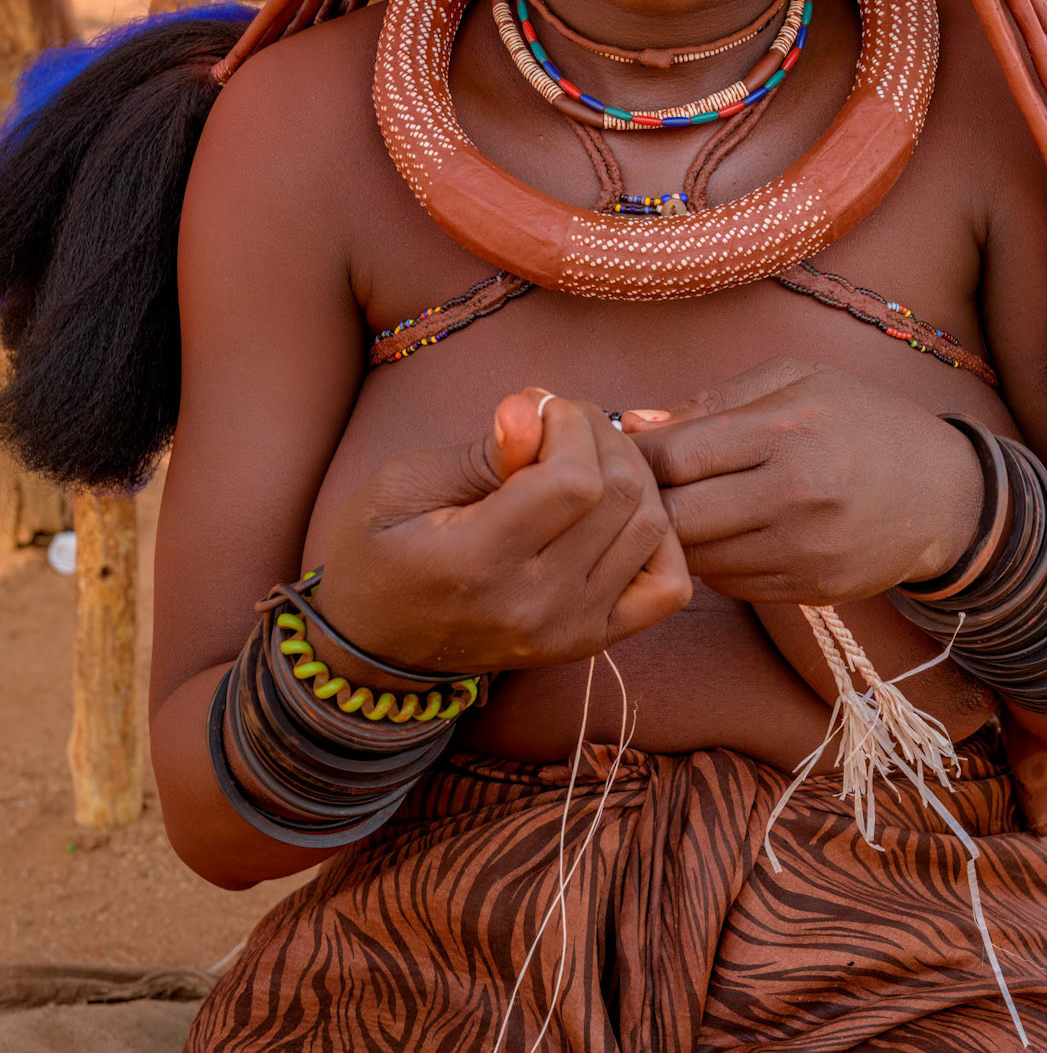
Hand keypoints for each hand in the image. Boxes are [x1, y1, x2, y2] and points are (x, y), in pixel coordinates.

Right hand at [317, 388, 692, 675]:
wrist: (373, 646)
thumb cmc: (377, 552)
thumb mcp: (403, 484)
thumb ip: (482, 451)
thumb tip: (536, 406)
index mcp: (477, 563)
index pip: (575, 480)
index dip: (569, 424)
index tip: (538, 410)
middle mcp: (535, 605)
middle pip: (621, 495)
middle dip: (601, 436)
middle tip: (561, 425)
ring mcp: (570, 630)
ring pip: (653, 528)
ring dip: (631, 475)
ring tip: (584, 461)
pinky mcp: (591, 640)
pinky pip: (667, 584)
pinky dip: (657, 538)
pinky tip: (615, 514)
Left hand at [624, 359, 982, 603]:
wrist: (945, 494)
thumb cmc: (862, 422)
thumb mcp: (799, 382)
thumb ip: (714, 401)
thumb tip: (635, 423)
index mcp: (789, 428)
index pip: (677, 455)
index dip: (639, 457)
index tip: (628, 452)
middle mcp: (797, 492)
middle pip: (677, 516)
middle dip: (649, 504)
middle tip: (643, 490)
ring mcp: (805, 549)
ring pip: (697, 558)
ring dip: (680, 537)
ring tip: (688, 509)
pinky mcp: (812, 590)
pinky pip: (730, 585)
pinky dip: (717, 562)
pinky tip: (730, 534)